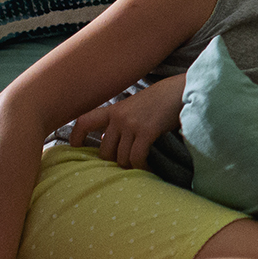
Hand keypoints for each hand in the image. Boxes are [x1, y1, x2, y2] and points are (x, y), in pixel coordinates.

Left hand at [69, 74, 185, 168]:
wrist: (182, 90)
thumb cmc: (162, 100)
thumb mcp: (136, 106)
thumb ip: (121, 121)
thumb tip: (108, 139)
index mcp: (114, 110)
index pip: (84, 122)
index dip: (76, 137)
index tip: (76, 148)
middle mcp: (119, 118)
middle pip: (105, 151)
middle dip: (114, 163)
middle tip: (127, 166)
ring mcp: (132, 124)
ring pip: (121, 158)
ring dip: (131, 167)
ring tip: (141, 169)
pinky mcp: (147, 131)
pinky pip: (136, 158)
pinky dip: (141, 167)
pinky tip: (148, 169)